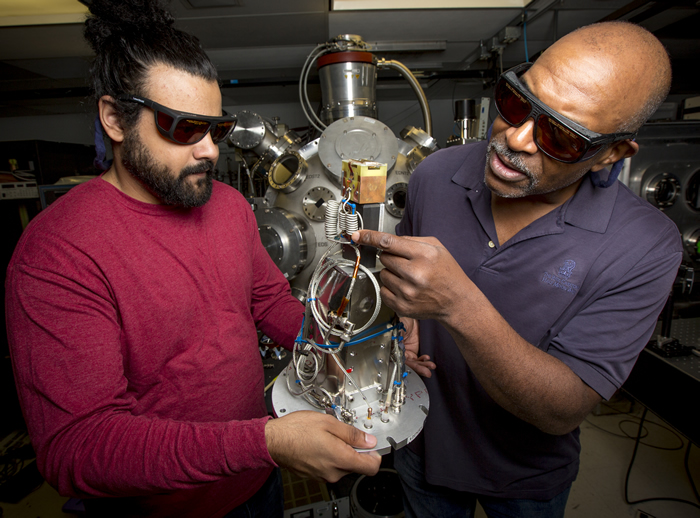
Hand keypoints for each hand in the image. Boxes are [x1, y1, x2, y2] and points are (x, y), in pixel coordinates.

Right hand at [265, 411, 380, 481]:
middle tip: (344, 434)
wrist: (273, 441)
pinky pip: (330, 467)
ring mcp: (323, 476)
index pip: (371, 467)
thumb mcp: (329, 423)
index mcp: (340, 458)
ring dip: (341, 453)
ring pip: (343, 466)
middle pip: (357, 465)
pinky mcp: (314, 475)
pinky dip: (329, 456)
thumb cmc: (296, 430)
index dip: (375, 455)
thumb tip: (369, 440)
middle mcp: (333, 472)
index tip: (373, 445)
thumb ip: (352, 434)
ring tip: (328, 436)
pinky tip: (320, 443)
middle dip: (355, 450)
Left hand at [352, 230, 473, 322]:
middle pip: (384, 258)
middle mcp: (414, 274)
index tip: (358, 235)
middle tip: (407, 263)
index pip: (388, 242)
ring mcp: (407, 292)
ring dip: (392, 273)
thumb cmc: (446, 272)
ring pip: (382, 274)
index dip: (370, 237)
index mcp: (423, 255)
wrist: (456, 300)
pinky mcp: (402, 306)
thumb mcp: (436, 247)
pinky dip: (391, 287)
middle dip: (392, 258)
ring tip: (409, 277)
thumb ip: (410, 240)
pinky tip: (406, 288)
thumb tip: (385, 240)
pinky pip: (383, 290)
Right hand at [400, 317, 434, 377]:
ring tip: (431, 366)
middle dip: (418, 369)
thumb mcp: (396, 329)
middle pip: (408, 364)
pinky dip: (424, 360)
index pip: (399, 361)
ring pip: (414, 363)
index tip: (415, 368)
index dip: (408, 366)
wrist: (408, 312)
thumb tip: (397, 350)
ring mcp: (406, 351)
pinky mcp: (413, 349)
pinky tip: (427, 359)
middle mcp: (398, 352)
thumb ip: (396, 340)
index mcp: (392, 348)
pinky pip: (418, 358)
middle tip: (426, 372)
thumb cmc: (399, 319)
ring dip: (423, 366)